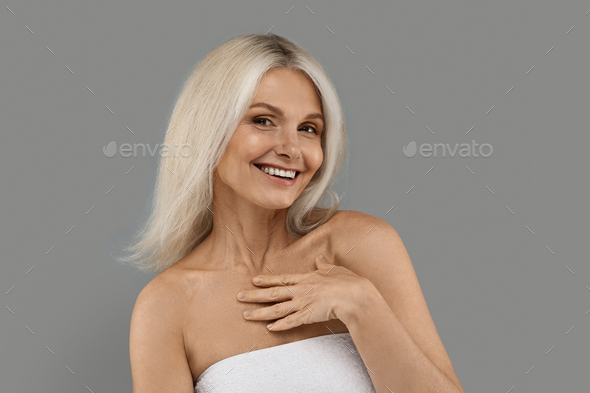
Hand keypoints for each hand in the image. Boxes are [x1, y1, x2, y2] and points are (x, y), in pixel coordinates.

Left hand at [237, 254, 369, 330]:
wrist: (355, 296)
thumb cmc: (348, 282)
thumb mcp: (334, 269)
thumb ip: (324, 264)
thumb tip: (319, 257)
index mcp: (306, 278)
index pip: (282, 278)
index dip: (267, 280)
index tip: (254, 280)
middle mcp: (301, 290)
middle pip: (273, 293)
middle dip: (255, 296)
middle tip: (239, 297)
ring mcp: (303, 303)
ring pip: (277, 309)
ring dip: (260, 313)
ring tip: (246, 315)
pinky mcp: (308, 316)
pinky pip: (291, 322)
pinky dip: (279, 326)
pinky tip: (269, 328)